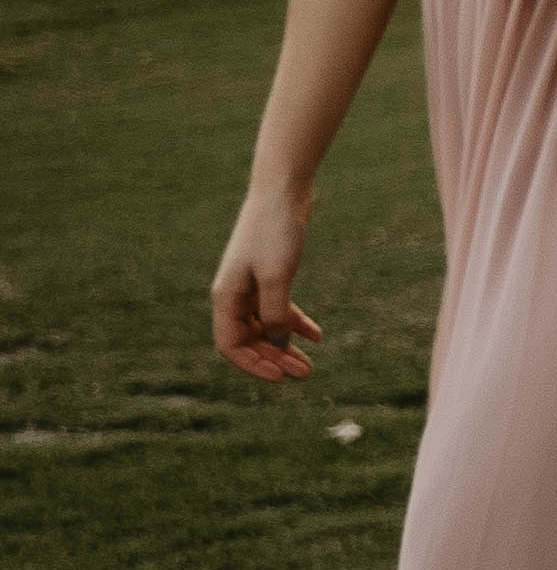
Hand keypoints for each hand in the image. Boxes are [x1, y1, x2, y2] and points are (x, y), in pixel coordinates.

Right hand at [212, 194, 320, 380]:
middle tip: (306, 373)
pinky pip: (280, 308)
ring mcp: (251, 285)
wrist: (283, 191)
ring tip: (311, 363)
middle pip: (249, 339)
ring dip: (286, 345)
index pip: (231, 345)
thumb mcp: (277, 276)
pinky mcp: (271, 274)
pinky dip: (296, 323)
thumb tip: (279, 346)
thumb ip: (276, 313)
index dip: (253, 365)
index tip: (281, 378)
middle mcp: (234, 294)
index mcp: (225, 297)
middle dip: (275, 359)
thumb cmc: (275, 231)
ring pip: (265, 326)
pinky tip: (318, 336)